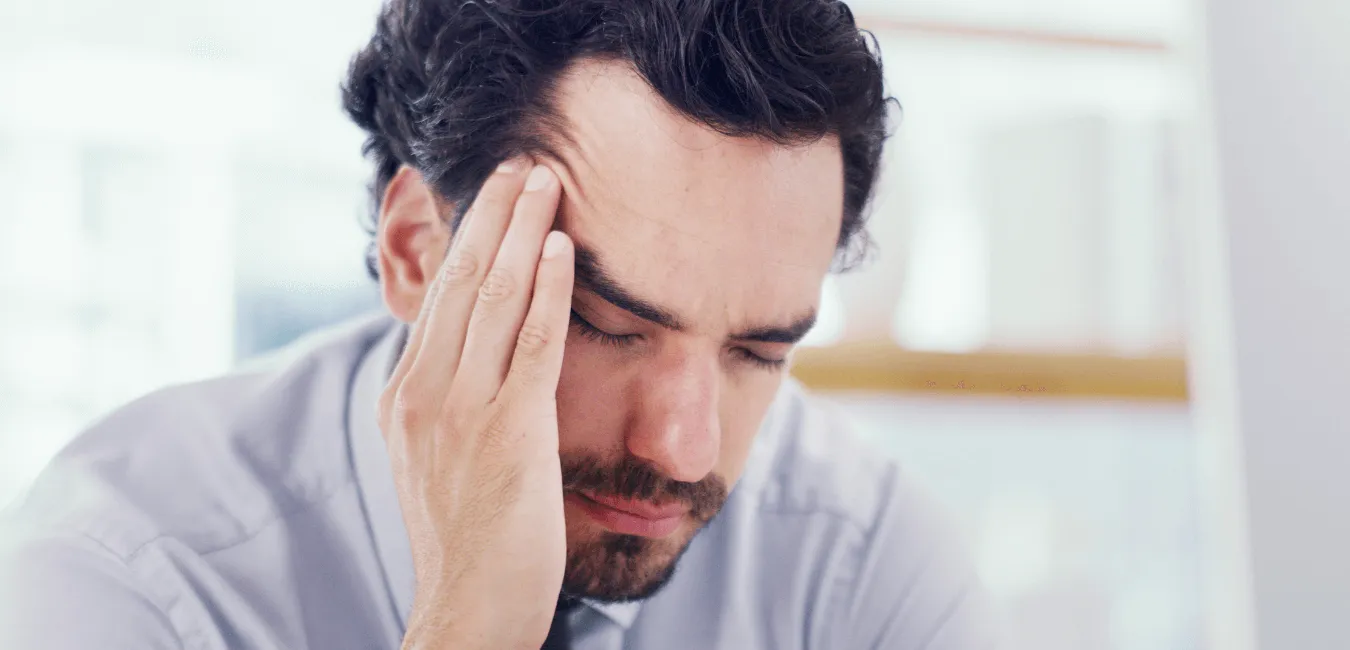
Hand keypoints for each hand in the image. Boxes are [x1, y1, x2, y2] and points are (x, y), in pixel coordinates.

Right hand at [378, 159, 572, 649]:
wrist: (469, 607)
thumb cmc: (466, 538)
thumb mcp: (437, 456)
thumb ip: (447, 400)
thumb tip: (472, 354)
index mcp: (404, 396)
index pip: (439, 298)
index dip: (469, 239)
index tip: (495, 195)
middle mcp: (423, 393)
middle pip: (461, 281)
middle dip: (493, 214)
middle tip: (522, 162)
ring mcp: (462, 410)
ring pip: (493, 298)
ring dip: (522, 230)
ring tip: (545, 180)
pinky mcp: (508, 432)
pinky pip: (533, 344)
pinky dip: (549, 290)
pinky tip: (563, 249)